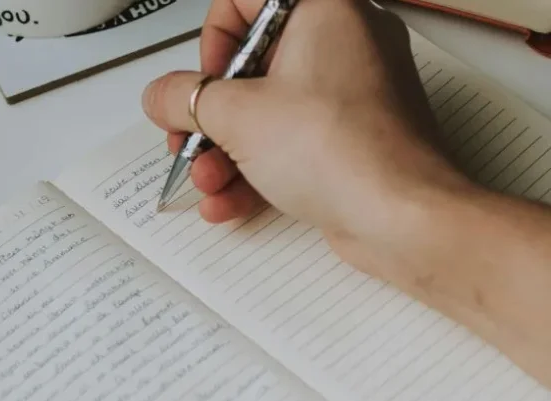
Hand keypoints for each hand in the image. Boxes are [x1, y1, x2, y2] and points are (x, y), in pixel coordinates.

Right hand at [141, 0, 464, 269]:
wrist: (401, 218)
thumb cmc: (345, 152)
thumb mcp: (237, 117)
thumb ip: (184, 99)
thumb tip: (161, 95)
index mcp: (324, 10)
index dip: (212, 41)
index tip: (203, 82)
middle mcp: (342, 44)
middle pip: (251, 66)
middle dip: (210, 117)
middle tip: (190, 141)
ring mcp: (348, 95)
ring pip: (267, 113)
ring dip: (225, 153)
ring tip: (208, 183)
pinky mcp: (348, 140)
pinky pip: (289, 145)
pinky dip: (255, 171)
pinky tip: (228, 202)